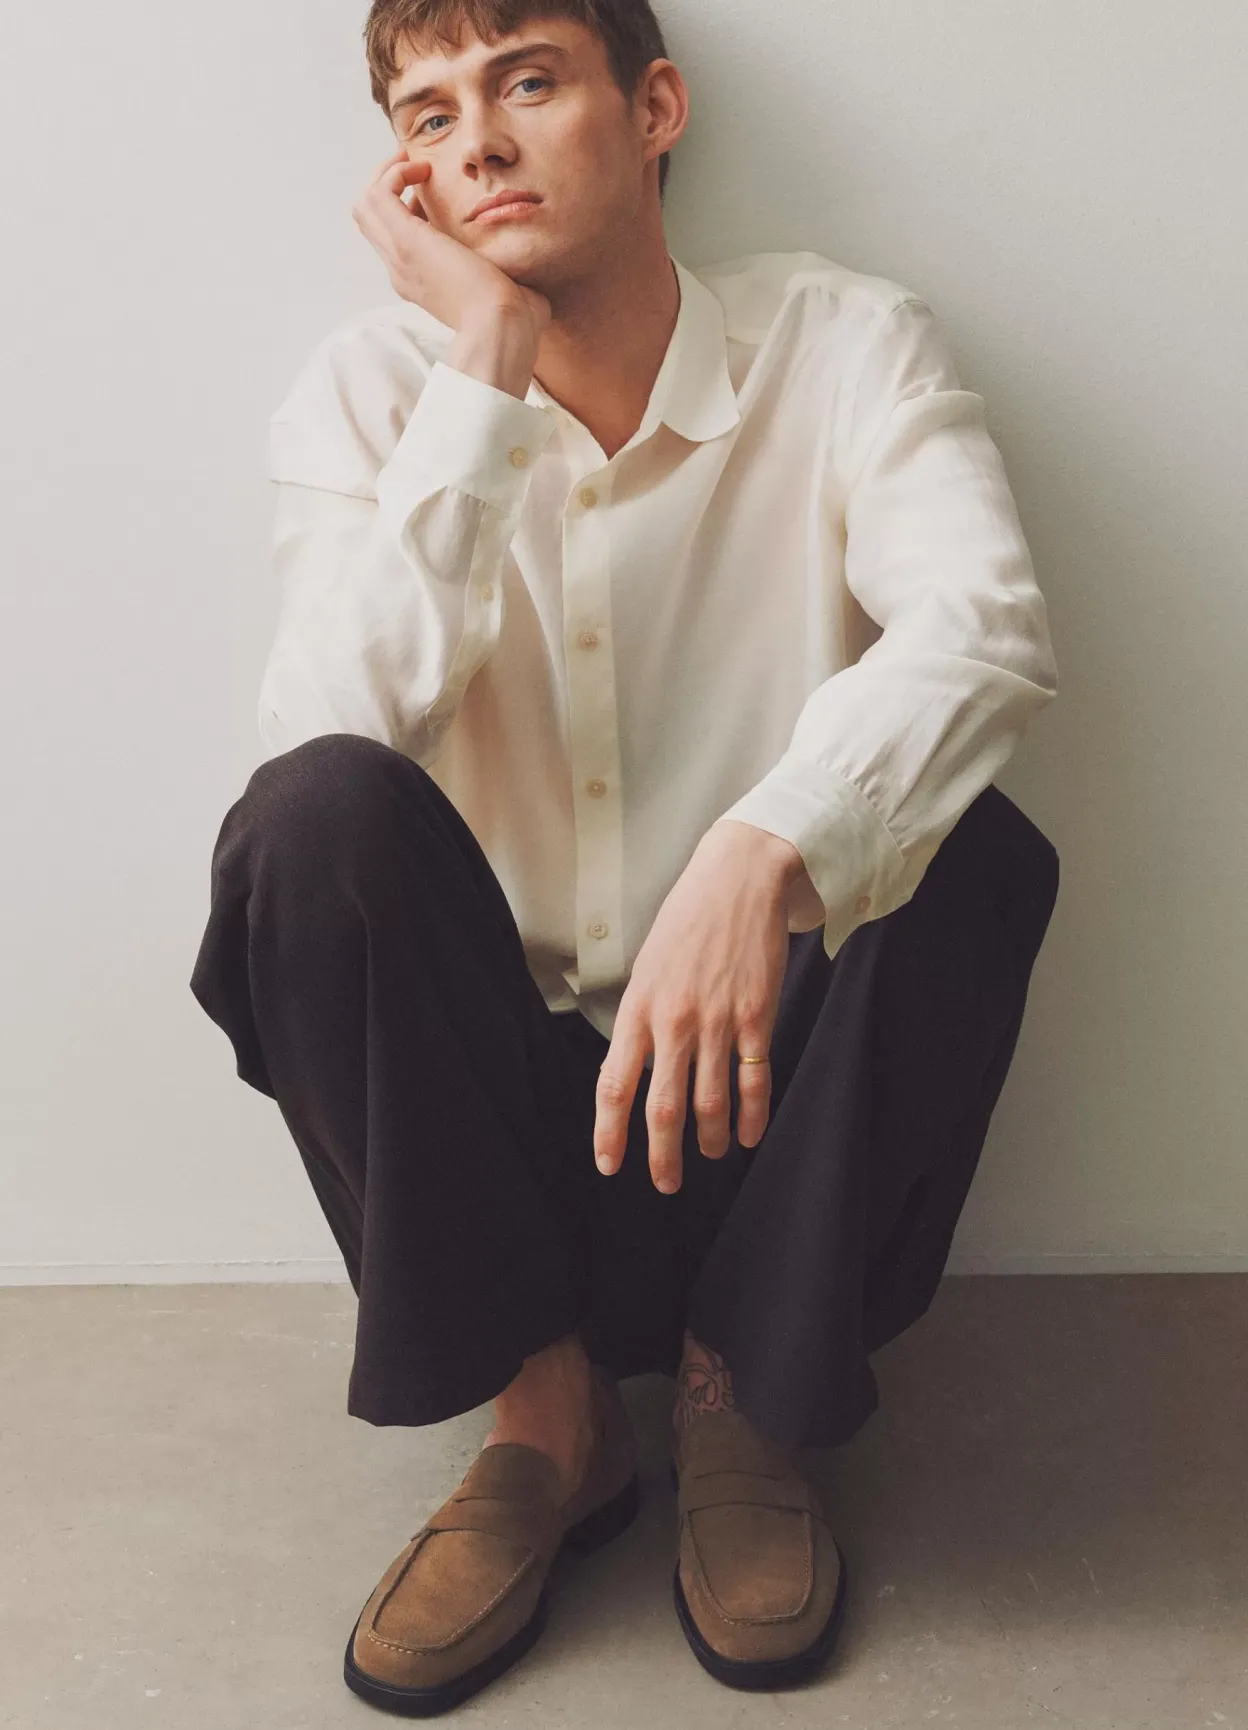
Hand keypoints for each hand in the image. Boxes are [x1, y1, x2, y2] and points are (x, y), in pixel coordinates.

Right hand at [351, 148, 552, 348]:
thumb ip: (503, 275)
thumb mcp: (502, 289)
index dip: (410, 211)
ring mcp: (400, 256)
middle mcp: (402, 271)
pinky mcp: (406, 241)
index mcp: (421, 284)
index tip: (434, 195)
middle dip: (389, 186)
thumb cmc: (513, 318)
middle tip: (415, 166)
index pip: (398, 239)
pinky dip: (394, 174)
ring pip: (366, 206)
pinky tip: (423, 168)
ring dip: (386, 175)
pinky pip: (378, 195)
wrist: (503, 326)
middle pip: (372, 221)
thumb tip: (524, 275)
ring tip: (414, 162)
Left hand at [593, 822, 804, 1193]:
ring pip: (710, 1103)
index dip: (610, 1133)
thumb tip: (636, 1065)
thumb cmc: (687, 919)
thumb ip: (641, 1018)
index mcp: (638, 1009)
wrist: (738, 880)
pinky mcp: (757, 1017)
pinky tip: (750, 1135)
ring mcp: (718, 1022)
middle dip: (662, 1155)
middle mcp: (674, 1022)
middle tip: (665, 1183)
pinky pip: (754, 1080)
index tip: (609, 1164)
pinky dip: (752, 1115)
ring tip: (712, 1155)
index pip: (615, 1085)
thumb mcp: (647, 966)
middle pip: (663, 1108)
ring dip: (710, 1140)